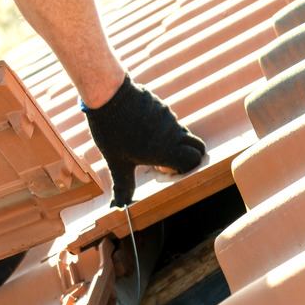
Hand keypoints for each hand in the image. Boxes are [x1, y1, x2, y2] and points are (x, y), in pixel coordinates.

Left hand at [84, 75, 205, 207]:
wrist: (107, 96)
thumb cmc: (112, 131)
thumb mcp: (116, 162)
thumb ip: (123, 185)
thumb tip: (118, 209)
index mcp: (165, 150)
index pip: (195, 158)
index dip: (186, 165)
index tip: (166, 167)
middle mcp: (172, 133)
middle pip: (196, 145)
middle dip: (189, 153)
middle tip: (166, 156)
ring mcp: (168, 116)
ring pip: (180, 131)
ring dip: (171, 138)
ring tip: (144, 139)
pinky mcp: (160, 104)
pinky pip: (168, 118)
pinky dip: (160, 125)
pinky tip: (138, 124)